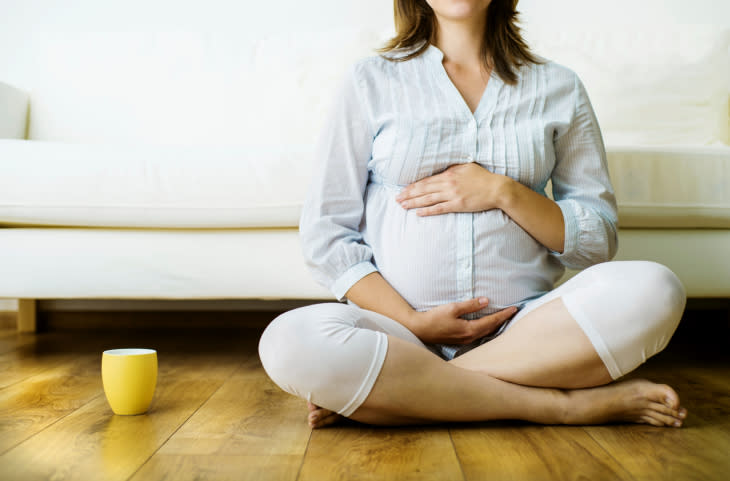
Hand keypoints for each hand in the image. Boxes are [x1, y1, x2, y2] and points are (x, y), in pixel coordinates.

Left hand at [395, 162, 510, 215]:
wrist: (497, 188)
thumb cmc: (482, 177)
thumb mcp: (466, 167)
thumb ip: (452, 168)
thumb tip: (441, 169)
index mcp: (449, 174)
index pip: (426, 180)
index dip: (413, 186)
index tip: (402, 189)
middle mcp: (448, 184)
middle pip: (423, 189)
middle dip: (408, 194)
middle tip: (397, 199)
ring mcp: (452, 195)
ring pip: (428, 199)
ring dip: (414, 203)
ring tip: (403, 206)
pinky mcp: (458, 205)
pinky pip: (439, 208)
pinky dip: (428, 211)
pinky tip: (418, 213)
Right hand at [405, 297, 517, 344]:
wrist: (419, 329)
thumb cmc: (434, 318)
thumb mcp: (452, 308)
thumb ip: (470, 305)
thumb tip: (485, 301)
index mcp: (469, 329)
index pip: (492, 321)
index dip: (504, 315)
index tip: (514, 309)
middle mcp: (469, 337)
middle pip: (491, 329)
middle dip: (502, 321)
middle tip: (513, 313)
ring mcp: (464, 340)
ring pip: (485, 333)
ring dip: (495, 326)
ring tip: (503, 319)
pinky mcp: (459, 340)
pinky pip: (478, 335)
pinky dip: (486, 329)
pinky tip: (486, 325)